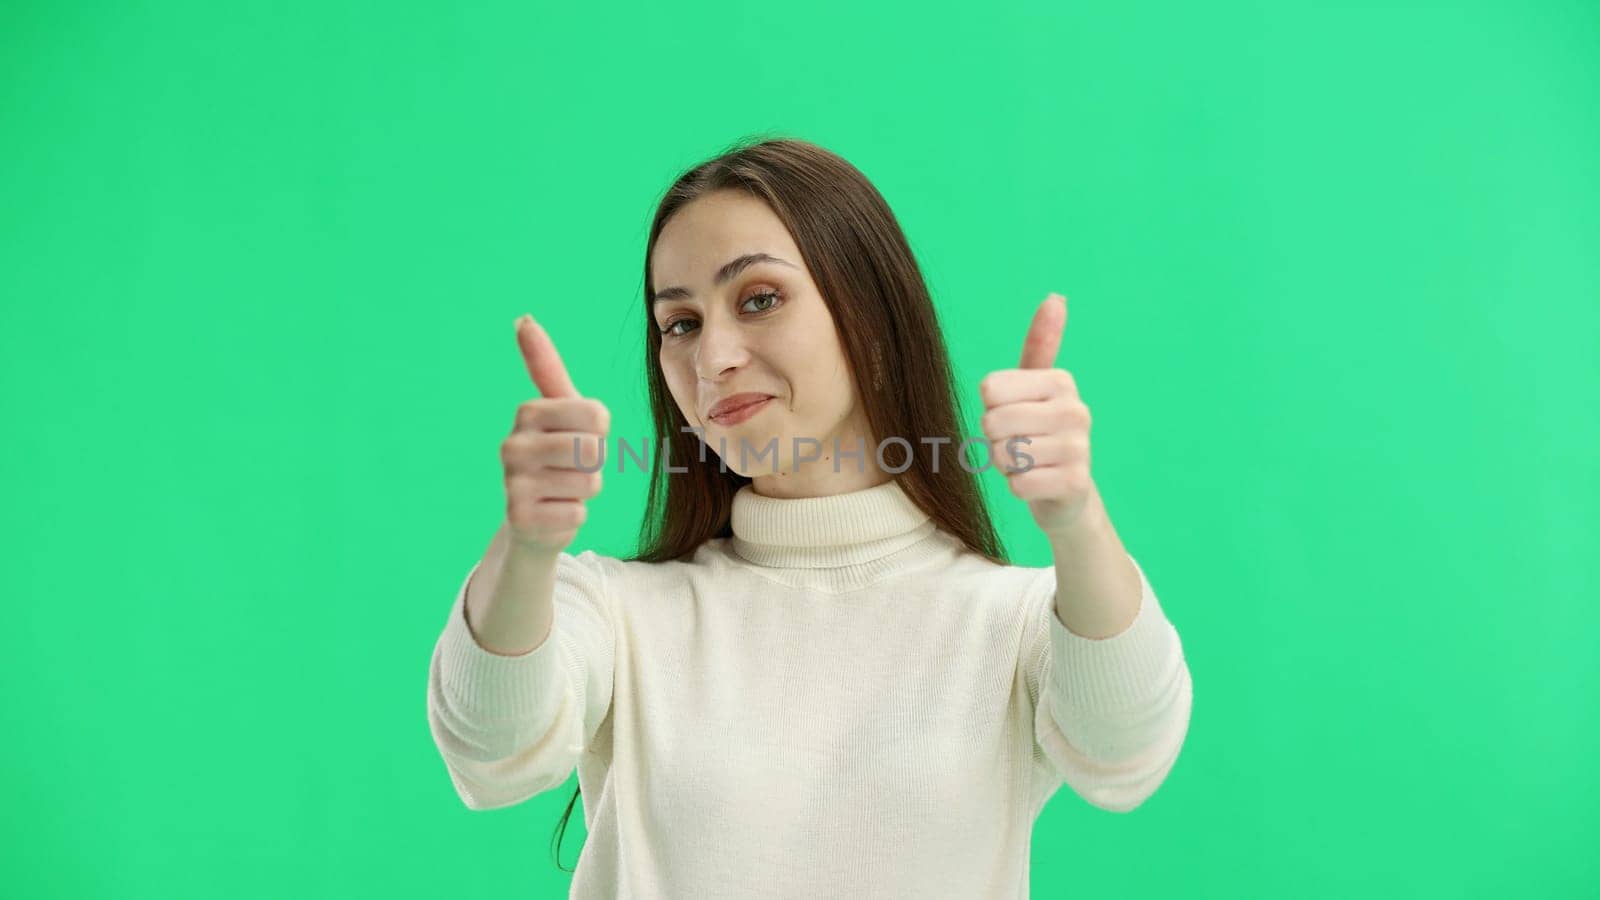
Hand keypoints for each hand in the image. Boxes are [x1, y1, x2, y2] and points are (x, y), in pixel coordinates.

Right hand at [502, 314, 609, 553]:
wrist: (533, 516)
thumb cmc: (557, 455)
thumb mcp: (558, 409)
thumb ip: (545, 365)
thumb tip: (523, 317)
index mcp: (527, 412)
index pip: (597, 414)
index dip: (600, 430)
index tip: (578, 435)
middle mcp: (512, 445)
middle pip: (593, 449)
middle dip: (594, 463)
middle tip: (571, 468)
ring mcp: (513, 484)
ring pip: (589, 483)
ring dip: (585, 490)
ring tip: (562, 489)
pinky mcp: (521, 519)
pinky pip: (578, 514)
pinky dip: (574, 516)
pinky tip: (553, 513)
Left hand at [978, 293, 1094, 534]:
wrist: (1067, 491)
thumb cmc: (1038, 431)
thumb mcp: (1036, 386)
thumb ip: (1041, 344)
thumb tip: (1056, 296)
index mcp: (1061, 381)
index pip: (990, 389)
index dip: (991, 408)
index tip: (1013, 415)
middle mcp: (1076, 410)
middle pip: (993, 422)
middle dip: (995, 440)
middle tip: (1018, 443)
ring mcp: (1079, 448)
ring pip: (1003, 454)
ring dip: (1007, 465)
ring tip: (1029, 462)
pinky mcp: (1075, 483)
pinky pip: (1018, 484)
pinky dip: (1017, 487)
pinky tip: (1036, 483)